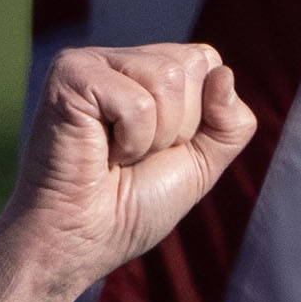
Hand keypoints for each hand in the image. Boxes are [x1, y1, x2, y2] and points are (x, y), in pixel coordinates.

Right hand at [0, 43, 257, 301]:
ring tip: (115, 156)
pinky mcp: (70, 75)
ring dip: (153, 137)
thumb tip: (224, 73)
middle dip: (178, 126)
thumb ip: (230, 122)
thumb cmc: (128, 208)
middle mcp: (117, 60)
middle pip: (192, 65)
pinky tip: (99, 153)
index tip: (158, 151)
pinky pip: (138, 102)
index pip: (207, 61)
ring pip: (169, 78)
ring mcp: (90, 62)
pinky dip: (131, 141)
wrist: (77, 241)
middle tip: (132, 157)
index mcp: (144, 71)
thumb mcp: (200, 165)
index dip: (199, 117)